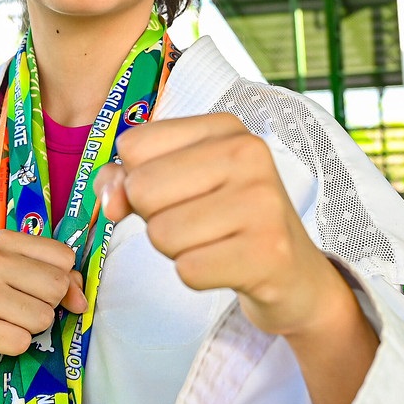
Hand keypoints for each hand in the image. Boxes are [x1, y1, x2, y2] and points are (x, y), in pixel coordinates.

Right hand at [0, 229, 85, 373]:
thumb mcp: (12, 275)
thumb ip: (55, 278)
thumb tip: (81, 300)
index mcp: (3, 241)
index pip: (63, 257)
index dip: (63, 280)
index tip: (43, 291)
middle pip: (57, 287)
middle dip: (47, 306)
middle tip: (18, 309)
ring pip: (43, 318)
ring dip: (30, 329)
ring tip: (4, 322)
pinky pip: (22, 342)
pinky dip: (13, 346)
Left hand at [96, 112, 345, 338]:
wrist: (294, 274)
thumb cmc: (224, 221)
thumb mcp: (179, 185)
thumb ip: (128, 180)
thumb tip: (109, 199)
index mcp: (224, 127)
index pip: (133, 146)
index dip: (139, 180)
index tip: (179, 193)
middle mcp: (248, 153)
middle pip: (142, 189)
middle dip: (156, 218)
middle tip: (198, 223)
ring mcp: (263, 202)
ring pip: (162, 234)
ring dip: (177, 250)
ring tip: (215, 243)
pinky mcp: (268, 252)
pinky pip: (188, 270)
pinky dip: (197, 276)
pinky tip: (227, 265)